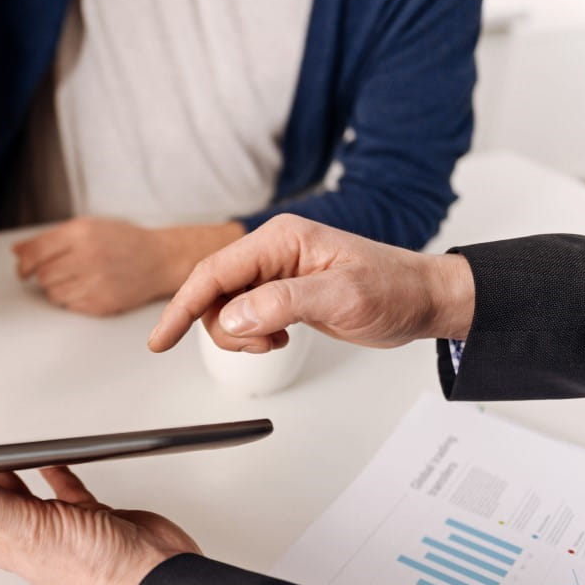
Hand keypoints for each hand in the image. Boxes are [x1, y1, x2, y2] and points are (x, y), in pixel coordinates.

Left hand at [13, 218, 244, 315]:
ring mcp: (95, 282)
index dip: (24, 263)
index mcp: (82, 233)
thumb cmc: (123, 241)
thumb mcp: (88, 227)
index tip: (23, 269)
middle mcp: (87, 257)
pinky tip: (87, 287)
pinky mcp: (101, 303)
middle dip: (44, 274)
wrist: (160, 259)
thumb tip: (16, 251)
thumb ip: (50, 238)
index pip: (36, 252)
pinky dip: (72, 299)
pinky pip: (69, 306)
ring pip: (53, 293)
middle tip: (59, 269)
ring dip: (57, 287)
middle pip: (42, 275)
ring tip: (76, 277)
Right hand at [148, 214, 474, 354]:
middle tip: (262, 345)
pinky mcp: (281, 292)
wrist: (424, 300)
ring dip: (239, 334)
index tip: (160, 340)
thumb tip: (234, 316)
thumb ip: (284, 303)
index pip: (214, 272)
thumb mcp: (342, 297)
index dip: (182, 307)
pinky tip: (278, 338)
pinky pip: (243, 314)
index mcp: (281, 239)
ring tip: (275, 342)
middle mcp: (272, 251)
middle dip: (223, 327)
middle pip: (212, 292)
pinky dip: (251, 334)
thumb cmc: (395, 289)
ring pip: (224, 308)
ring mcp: (275, 272)